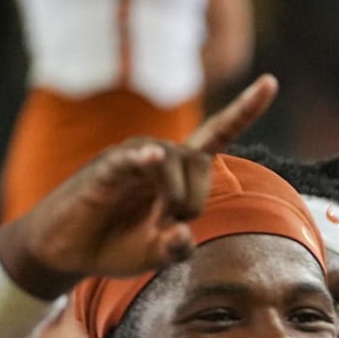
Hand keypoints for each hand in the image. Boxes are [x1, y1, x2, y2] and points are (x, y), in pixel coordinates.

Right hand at [0, 74, 277, 298]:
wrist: (67, 249)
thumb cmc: (117, 244)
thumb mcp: (158, 254)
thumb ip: (178, 249)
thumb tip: (184, 234)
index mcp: (179, 170)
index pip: (217, 135)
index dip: (244, 111)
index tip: (271, 83)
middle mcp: (160, 154)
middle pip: (202, 166)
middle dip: (193, 204)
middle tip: (164, 225)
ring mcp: (133, 157)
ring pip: (175, 169)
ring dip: (172, 204)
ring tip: (147, 221)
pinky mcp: (107, 170)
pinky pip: (132, 162)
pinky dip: (144, 162)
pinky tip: (148, 158)